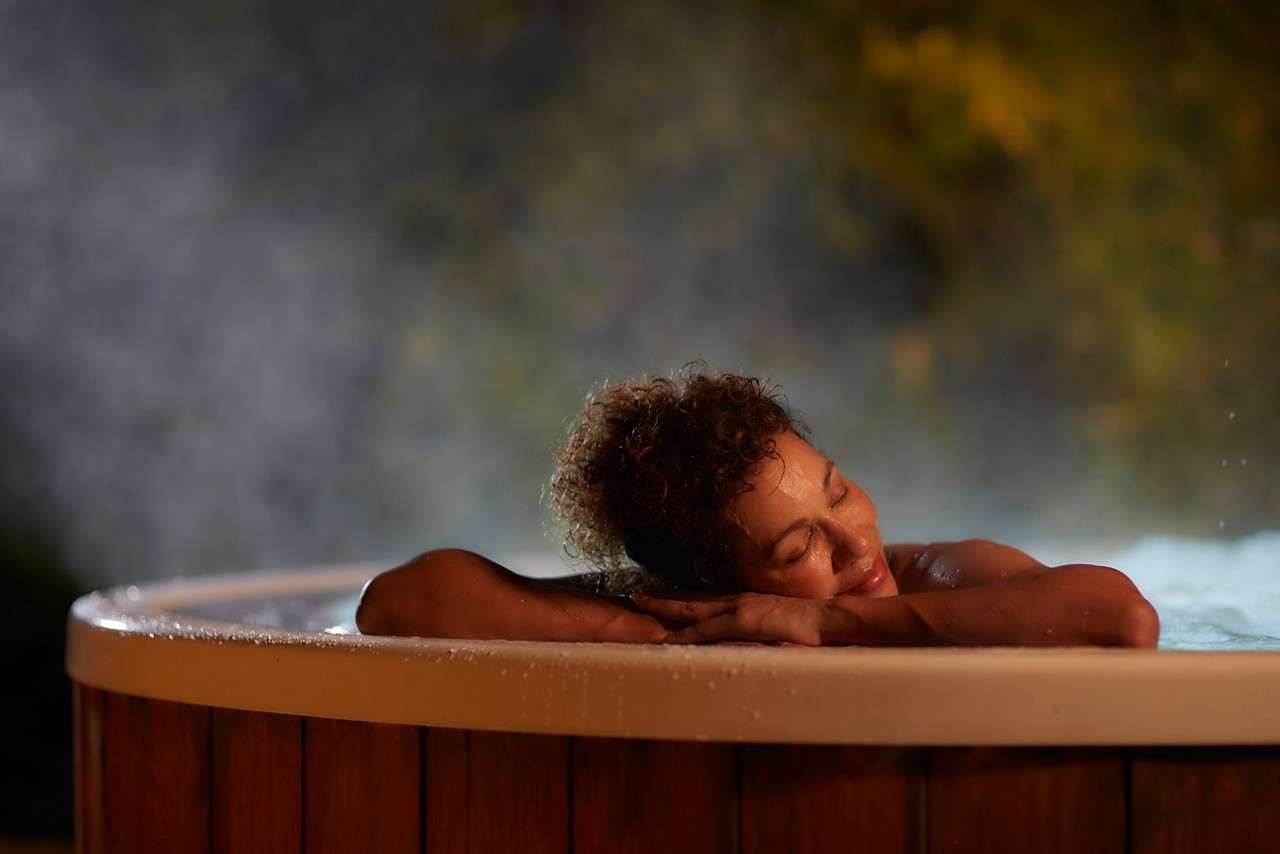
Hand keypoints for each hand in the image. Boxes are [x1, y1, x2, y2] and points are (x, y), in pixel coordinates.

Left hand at [630, 590, 824, 644]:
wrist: (828, 619)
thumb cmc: (811, 625)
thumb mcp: (781, 624)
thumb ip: (763, 628)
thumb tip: (754, 637)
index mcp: (746, 603)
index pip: (707, 600)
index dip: (683, 599)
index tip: (663, 597)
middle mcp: (737, 602)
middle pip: (692, 599)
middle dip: (664, 599)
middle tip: (637, 595)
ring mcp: (738, 610)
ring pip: (692, 609)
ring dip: (665, 608)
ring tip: (640, 604)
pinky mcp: (743, 622)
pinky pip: (708, 629)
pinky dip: (686, 633)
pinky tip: (669, 637)